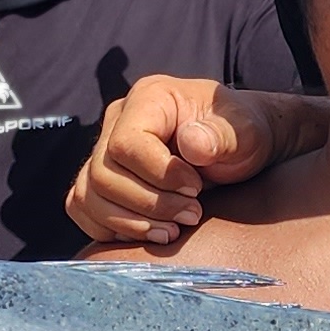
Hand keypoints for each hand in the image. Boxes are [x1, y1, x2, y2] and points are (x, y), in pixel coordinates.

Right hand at [65, 77, 318, 245]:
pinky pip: (83, 208)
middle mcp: (117, 120)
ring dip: (131, 223)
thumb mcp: (246, 132)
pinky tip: (151, 232)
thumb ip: (223, 135)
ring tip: (174, 230)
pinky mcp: (101, 181)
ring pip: (88, 195)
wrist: (239, 149)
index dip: (158, 175)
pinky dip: (112, 229)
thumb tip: (192, 144)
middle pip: (102, 174)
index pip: (126, 144)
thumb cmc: (243, 135)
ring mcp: (104, 151)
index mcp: (149, 98)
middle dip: (149, 204)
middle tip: (192, 215)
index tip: (196, 188)